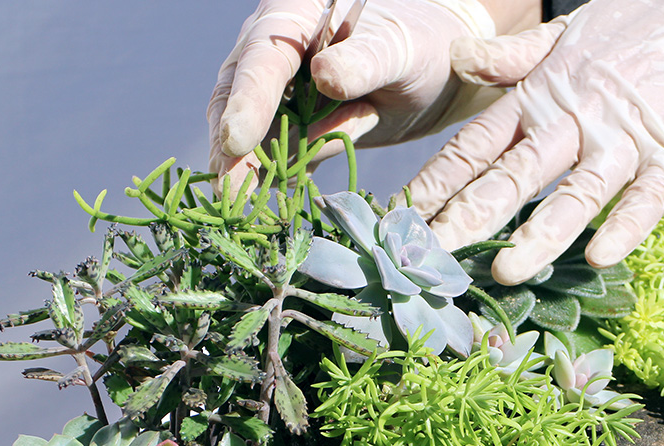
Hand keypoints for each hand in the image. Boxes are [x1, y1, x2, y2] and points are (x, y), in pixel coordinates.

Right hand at [208, 0, 525, 187]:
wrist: (435, 69)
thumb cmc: (417, 45)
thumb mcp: (398, 49)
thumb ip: (364, 61)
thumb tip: (324, 77)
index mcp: (294, 19)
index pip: (262, 61)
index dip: (247, 102)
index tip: (236, 141)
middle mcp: (275, 55)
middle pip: (239, 98)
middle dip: (232, 146)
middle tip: (228, 192)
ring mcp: (280, 94)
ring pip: (251, 131)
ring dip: (247, 169)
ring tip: (241, 208)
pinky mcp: (295, 129)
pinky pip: (276, 154)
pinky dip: (274, 179)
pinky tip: (269, 209)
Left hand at [407, 0, 663, 284]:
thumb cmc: (641, 27)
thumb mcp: (568, 34)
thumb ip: (513, 56)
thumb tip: (457, 58)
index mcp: (543, 95)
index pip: (480, 144)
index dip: (440, 181)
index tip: (405, 217)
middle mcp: (576, 120)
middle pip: (515, 175)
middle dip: (469, 217)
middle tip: (431, 256)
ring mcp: (626, 141)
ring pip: (576, 194)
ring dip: (540, 234)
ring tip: (507, 271)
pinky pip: (647, 199)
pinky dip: (625, 227)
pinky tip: (599, 257)